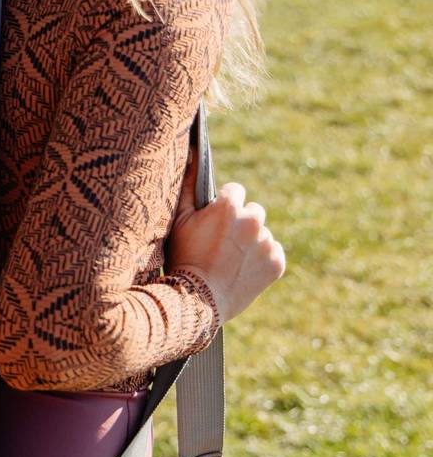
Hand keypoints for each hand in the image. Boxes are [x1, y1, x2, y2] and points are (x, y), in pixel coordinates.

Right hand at [166, 143, 285, 323]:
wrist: (198, 301)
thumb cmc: (183, 258)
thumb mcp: (178, 221)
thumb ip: (188, 185)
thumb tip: (192, 155)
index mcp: (230, 206)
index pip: (235, 191)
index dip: (222, 206)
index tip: (214, 223)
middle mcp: (253, 220)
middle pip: (253, 211)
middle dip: (240, 223)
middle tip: (221, 244)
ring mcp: (267, 242)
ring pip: (262, 234)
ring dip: (251, 242)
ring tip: (230, 261)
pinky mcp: (277, 262)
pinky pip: (272, 253)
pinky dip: (261, 260)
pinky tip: (241, 270)